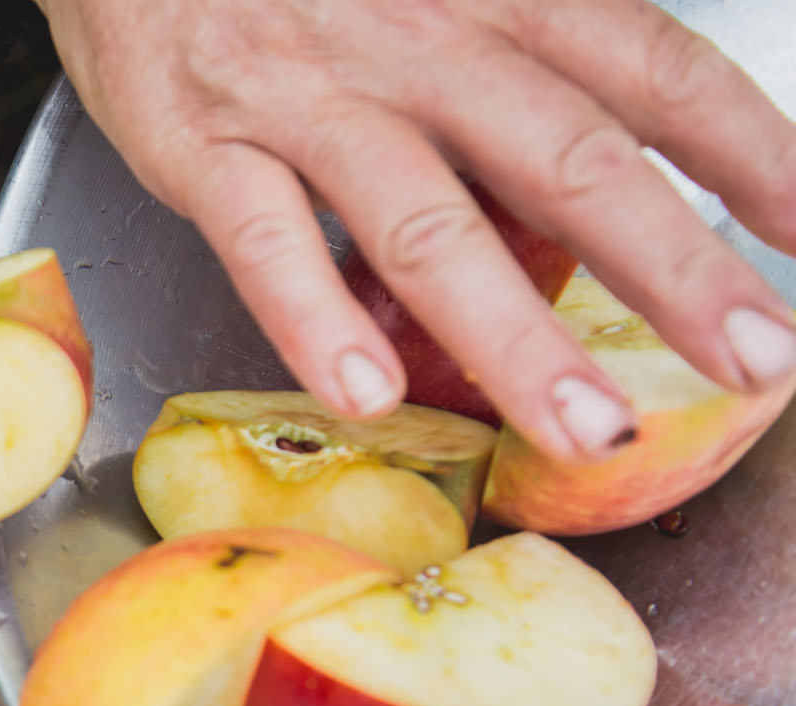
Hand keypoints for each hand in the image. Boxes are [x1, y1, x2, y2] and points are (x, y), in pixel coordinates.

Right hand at [34, 0, 795, 460]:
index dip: (750, 156)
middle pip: (571, 160)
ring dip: (514, 335)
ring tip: (586, 427)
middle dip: (675, 271)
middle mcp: (422, 40)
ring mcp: (310, 98)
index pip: (654, 71)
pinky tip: (364, 393)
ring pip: (429, 224)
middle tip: (757, 363)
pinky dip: (314, 319)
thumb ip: (515, 65)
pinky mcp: (204, 145)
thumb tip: (598, 192)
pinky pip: (264, 242)